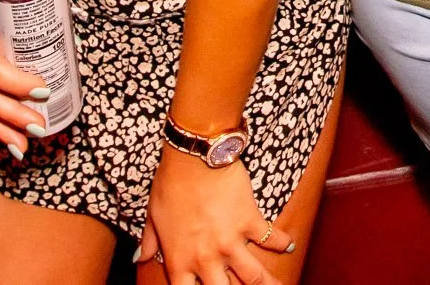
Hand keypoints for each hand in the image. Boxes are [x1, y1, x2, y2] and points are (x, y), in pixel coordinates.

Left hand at [136, 146, 293, 283]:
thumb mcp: (153, 215)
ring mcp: (231, 241)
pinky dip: (280, 242)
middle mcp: (207, 257)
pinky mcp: (250, 221)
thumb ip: (150, 241)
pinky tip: (288, 245)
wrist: (194, 157)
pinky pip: (269, 237)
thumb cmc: (169, 184)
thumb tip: (141, 258)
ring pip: (254, 275)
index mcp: (181, 259)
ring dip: (268, 284)